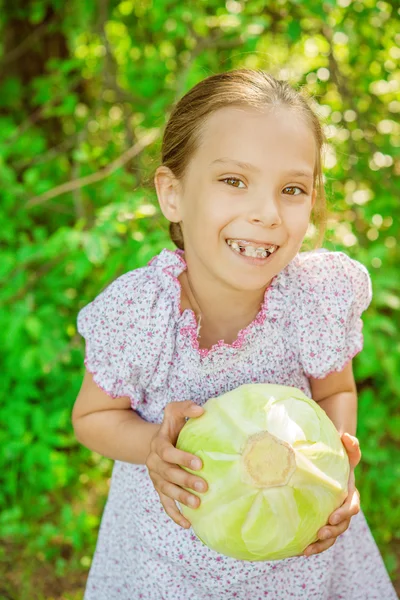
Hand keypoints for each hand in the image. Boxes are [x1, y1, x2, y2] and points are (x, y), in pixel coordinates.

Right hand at [146, 400, 207, 528]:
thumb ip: (185, 407)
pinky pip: (165, 504)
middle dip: (185, 481)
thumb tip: (201, 410)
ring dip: (181, 498)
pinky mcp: (160, 490)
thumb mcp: (175, 412)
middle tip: (204, 486)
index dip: (182, 458)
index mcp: (158, 443)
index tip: (200, 463)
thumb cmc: (174, 427)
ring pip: (166, 490)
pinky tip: (188, 524)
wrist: (160, 442)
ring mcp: (156, 477)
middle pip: (168, 474)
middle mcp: (154, 462)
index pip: (167, 452)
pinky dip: (175, 515)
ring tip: (198, 504)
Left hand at [303, 432, 361, 556]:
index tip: (332, 517)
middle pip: (342, 526)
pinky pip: (317, 537)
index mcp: (349, 494)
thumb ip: (350, 445)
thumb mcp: (343, 450)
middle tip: (320, 533)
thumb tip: (347, 437)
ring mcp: (330, 518)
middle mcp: (341, 509)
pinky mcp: (318, 522)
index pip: (352, 506)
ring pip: (330, 536)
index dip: (344, 513)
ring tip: (306, 550)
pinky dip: (309, 544)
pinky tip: (296, 550)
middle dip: (332, 532)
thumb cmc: (334, 457)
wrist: (323, 465)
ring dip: (321, 544)